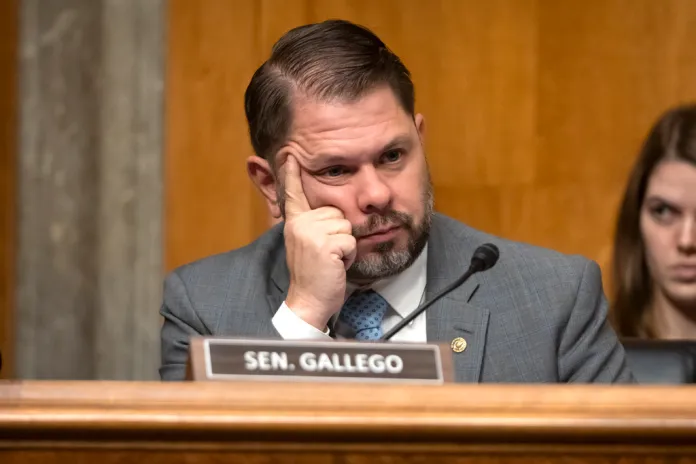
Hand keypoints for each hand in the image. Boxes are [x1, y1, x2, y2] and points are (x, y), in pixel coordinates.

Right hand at [282, 155, 356, 329]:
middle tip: (328, 254)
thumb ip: (312, 226)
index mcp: (294, 223)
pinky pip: (350, 240)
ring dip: (345, 246)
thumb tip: (328, 213)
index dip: (292, 174)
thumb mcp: (308, 245)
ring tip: (331, 260)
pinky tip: (336, 266)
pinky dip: (349, 256)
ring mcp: (310, 233)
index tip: (289, 155)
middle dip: (339, 235)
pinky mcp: (324, 244)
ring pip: (346, 226)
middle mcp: (299, 224)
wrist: (309, 301)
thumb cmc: (315, 275)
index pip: (293, 194)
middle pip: (337, 212)